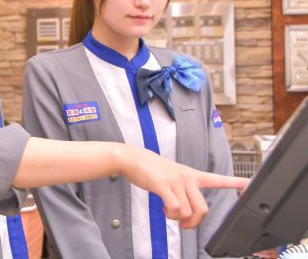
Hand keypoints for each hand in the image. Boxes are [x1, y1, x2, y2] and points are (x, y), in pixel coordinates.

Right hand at [119, 145, 248, 227]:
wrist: (132, 158)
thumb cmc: (151, 168)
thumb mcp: (173, 174)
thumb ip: (183, 189)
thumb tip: (185, 210)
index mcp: (192, 175)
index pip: (218, 179)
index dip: (235, 182)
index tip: (250, 184)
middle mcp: (187, 178)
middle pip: (203, 209)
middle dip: (194, 222)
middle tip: (185, 224)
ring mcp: (176, 181)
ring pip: (188, 212)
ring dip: (178, 219)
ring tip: (169, 212)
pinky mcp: (163, 185)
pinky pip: (175, 208)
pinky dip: (170, 214)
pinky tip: (164, 208)